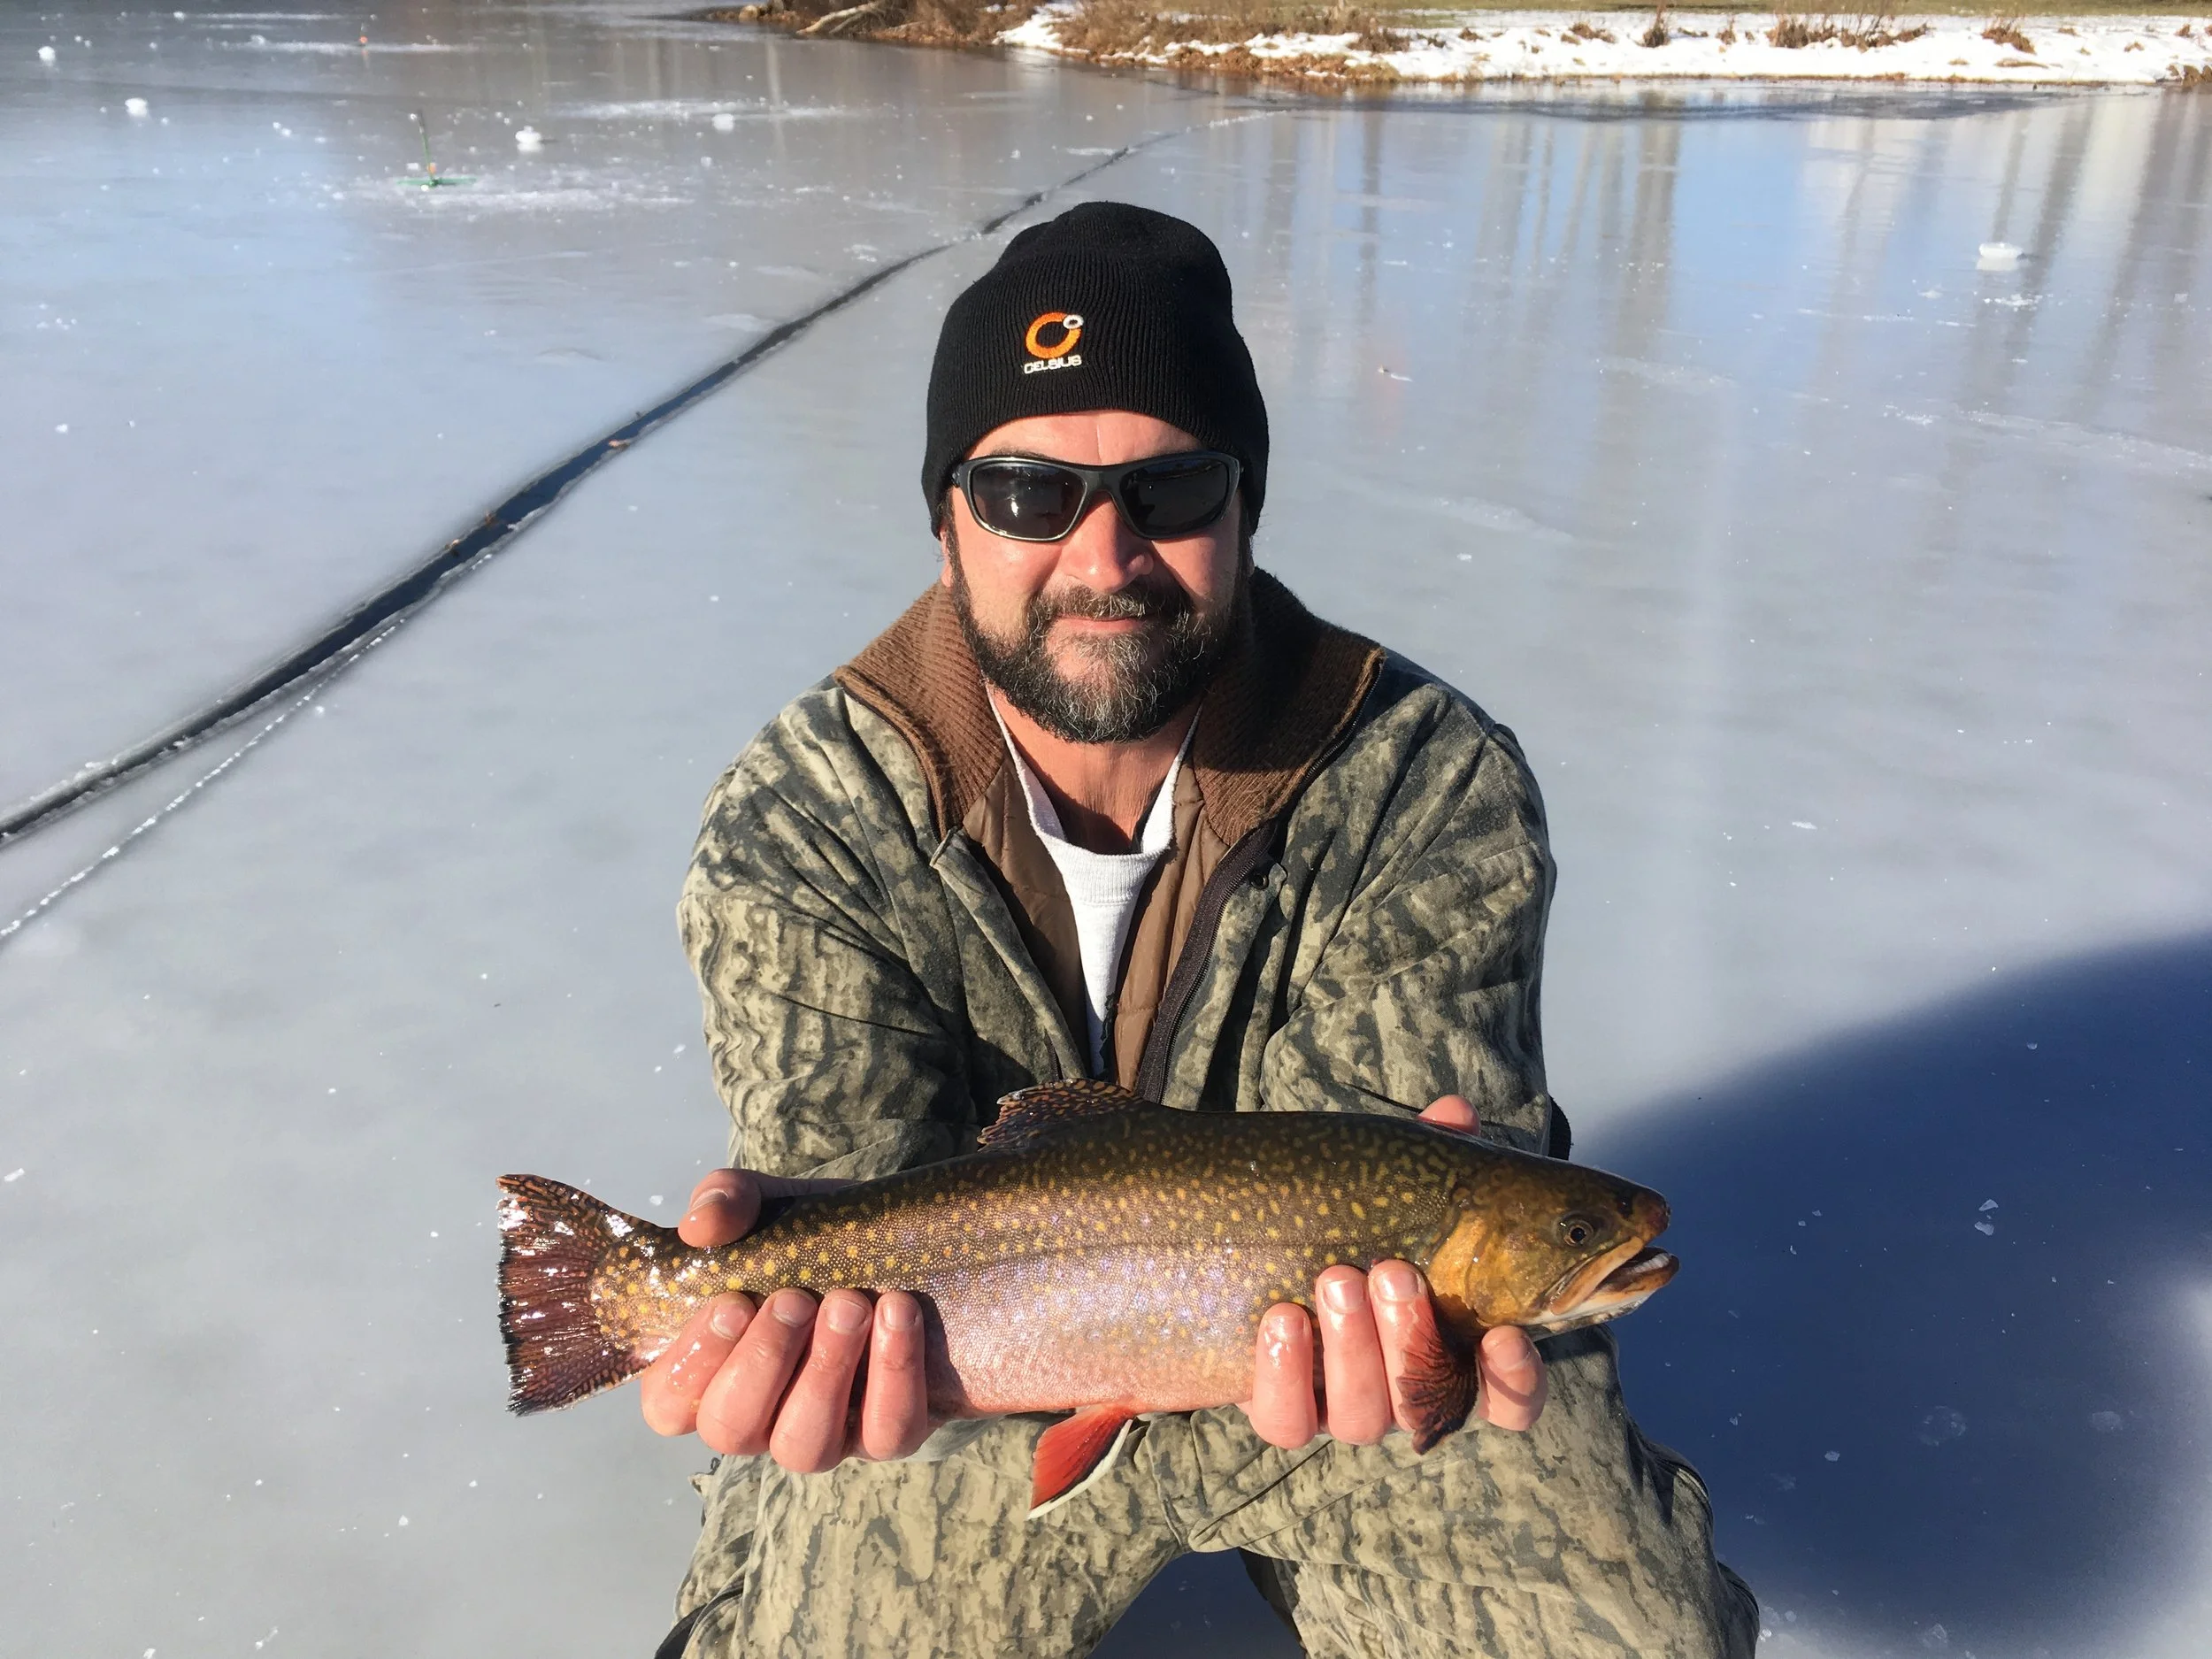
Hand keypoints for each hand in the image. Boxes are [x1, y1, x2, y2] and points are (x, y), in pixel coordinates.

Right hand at [638, 1168, 938, 1470]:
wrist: (905, 1240)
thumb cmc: (816, 1237)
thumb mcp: (770, 1207)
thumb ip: (726, 1203)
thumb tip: (699, 1225)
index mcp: (713, 1370)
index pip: (667, 1405)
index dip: (691, 1363)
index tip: (732, 1301)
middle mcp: (762, 1416)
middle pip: (731, 1429)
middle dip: (762, 1361)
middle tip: (794, 1299)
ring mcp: (826, 1434)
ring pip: (804, 1445)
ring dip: (825, 1372)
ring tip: (849, 1304)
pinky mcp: (891, 1434)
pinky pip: (888, 1433)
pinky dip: (893, 1372)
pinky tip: (897, 1312)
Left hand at [1239, 1095, 1549, 1448]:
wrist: (1244, 1253)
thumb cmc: (1350, 1224)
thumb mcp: (1390, 1188)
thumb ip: (1430, 1158)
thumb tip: (1456, 1112)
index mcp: (1449, 1352)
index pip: (1507, 1397)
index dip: (1515, 1381)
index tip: (1504, 1337)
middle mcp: (1402, 1392)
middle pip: (1426, 1400)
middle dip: (1412, 1336)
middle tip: (1394, 1271)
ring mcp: (1340, 1406)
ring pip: (1361, 1417)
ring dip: (1353, 1349)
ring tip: (1337, 1277)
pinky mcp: (1278, 1409)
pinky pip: (1285, 1421)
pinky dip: (1284, 1375)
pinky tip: (1280, 1319)